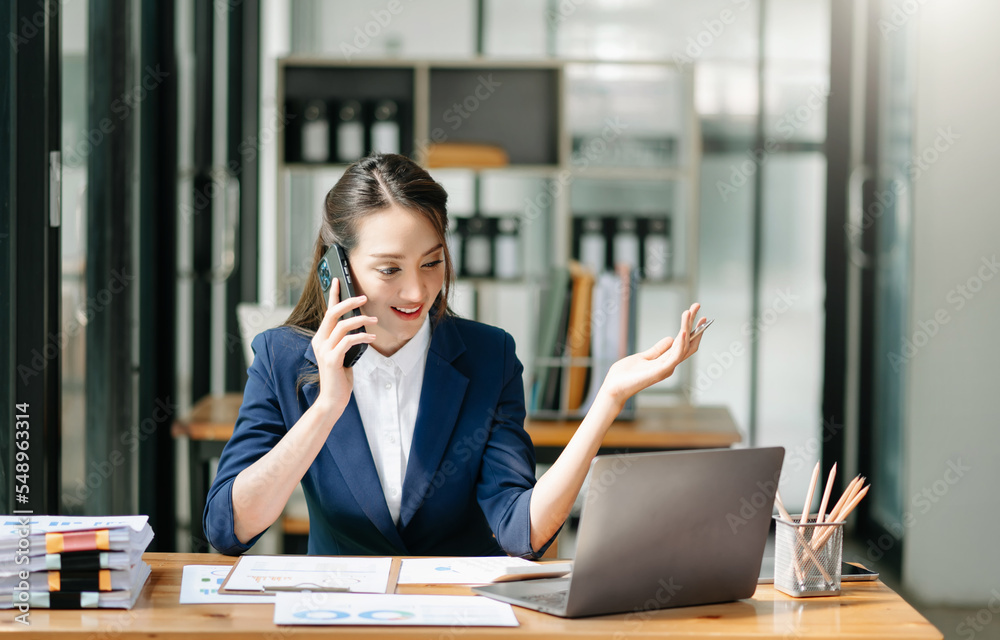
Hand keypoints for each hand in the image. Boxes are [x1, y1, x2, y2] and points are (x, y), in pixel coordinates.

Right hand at [310, 278, 377, 416]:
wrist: (333, 399)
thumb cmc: (339, 377)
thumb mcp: (342, 354)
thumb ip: (345, 340)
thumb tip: (359, 326)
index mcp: (321, 338)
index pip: (326, 311)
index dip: (332, 294)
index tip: (338, 280)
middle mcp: (319, 341)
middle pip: (332, 313)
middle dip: (348, 301)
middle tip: (363, 297)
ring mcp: (324, 350)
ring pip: (341, 325)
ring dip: (360, 320)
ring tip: (374, 320)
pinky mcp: (331, 359)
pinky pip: (348, 341)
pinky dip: (362, 336)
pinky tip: (371, 336)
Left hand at [598, 303, 706, 407]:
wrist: (613, 387)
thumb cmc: (625, 375)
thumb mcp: (643, 357)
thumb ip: (657, 350)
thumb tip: (670, 339)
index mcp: (666, 361)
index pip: (684, 343)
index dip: (692, 329)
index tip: (697, 314)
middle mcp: (669, 365)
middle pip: (687, 343)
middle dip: (693, 324)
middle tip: (697, 305)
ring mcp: (666, 369)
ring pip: (683, 346)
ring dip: (687, 328)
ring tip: (688, 312)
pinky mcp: (660, 372)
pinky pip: (675, 356)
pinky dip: (681, 344)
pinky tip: (683, 332)